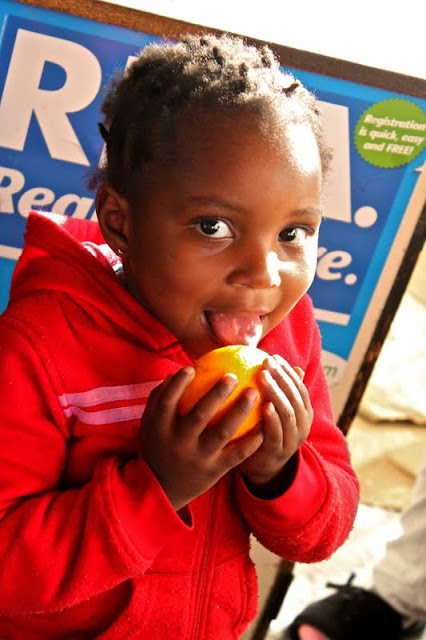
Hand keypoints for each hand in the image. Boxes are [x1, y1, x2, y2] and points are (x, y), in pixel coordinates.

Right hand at [139, 367, 263, 510]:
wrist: (163, 489)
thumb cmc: (160, 446)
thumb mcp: (151, 425)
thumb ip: (159, 399)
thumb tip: (175, 373)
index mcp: (159, 428)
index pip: (167, 400)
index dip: (179, 383)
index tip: (192, 367)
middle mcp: (179, 442)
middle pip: (200, 414)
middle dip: (218, 393)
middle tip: (233, 375)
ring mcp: (198, 457)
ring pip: (223, 432)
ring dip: (240, 410)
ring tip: (254, 392)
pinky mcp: (214, 471)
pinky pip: (237, 453)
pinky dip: (252, 439)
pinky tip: (264, 424)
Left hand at [238, 355, 312, 496]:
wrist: (263, 468)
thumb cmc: (264, 431)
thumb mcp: (272, 409)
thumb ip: (273, 390)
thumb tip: (264, 360)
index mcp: (303, 412)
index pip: (298, 386)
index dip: (287, 371)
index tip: (272, 356)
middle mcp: (302, 425)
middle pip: (295, 396)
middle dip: (282, 377)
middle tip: (266, 362)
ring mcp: (292, 440)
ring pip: (288, 413)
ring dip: (276, 393)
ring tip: (263, 377)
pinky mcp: (277, 452)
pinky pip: (275, 434)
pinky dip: (271, 419)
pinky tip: (262, 405)